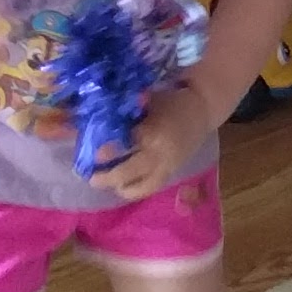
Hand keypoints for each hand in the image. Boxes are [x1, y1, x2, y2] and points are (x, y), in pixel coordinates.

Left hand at [92, 82, 210, 202]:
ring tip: (102, 183)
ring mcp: (166, 167)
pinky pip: (150, 188)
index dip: (107, 151)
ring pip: (139, 186)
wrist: (200, 110)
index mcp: (152, 132)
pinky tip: (121, 187)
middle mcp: (158, 154)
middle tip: (91, 176)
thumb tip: (95, 124)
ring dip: (119, 186)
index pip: (124, 145)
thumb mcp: (146, 102)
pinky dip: (134, 190)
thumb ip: (124, 115)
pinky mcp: (171, 173)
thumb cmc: (169, 101)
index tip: (91, 154)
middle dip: (107, 176)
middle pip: (128, 171)